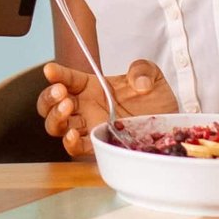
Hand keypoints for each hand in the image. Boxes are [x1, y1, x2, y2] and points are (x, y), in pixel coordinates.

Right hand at [36, 58, 177, 157]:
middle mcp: (85, 106)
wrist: (168, 121)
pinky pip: (75, 148)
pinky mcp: (98, 145)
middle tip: (61, 92)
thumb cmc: (155, 98)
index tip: (50, 70)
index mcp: (91, 86)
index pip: (67, 78)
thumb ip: (143, 69)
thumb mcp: (152, 74)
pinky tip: (73, 135)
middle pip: (51, 104)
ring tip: (67, 107)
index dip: (56, 73)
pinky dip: (70, 143)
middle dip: (50, 97)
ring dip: (55, 117)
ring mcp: (89, 126)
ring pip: (57, 126)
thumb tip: (139, 83)